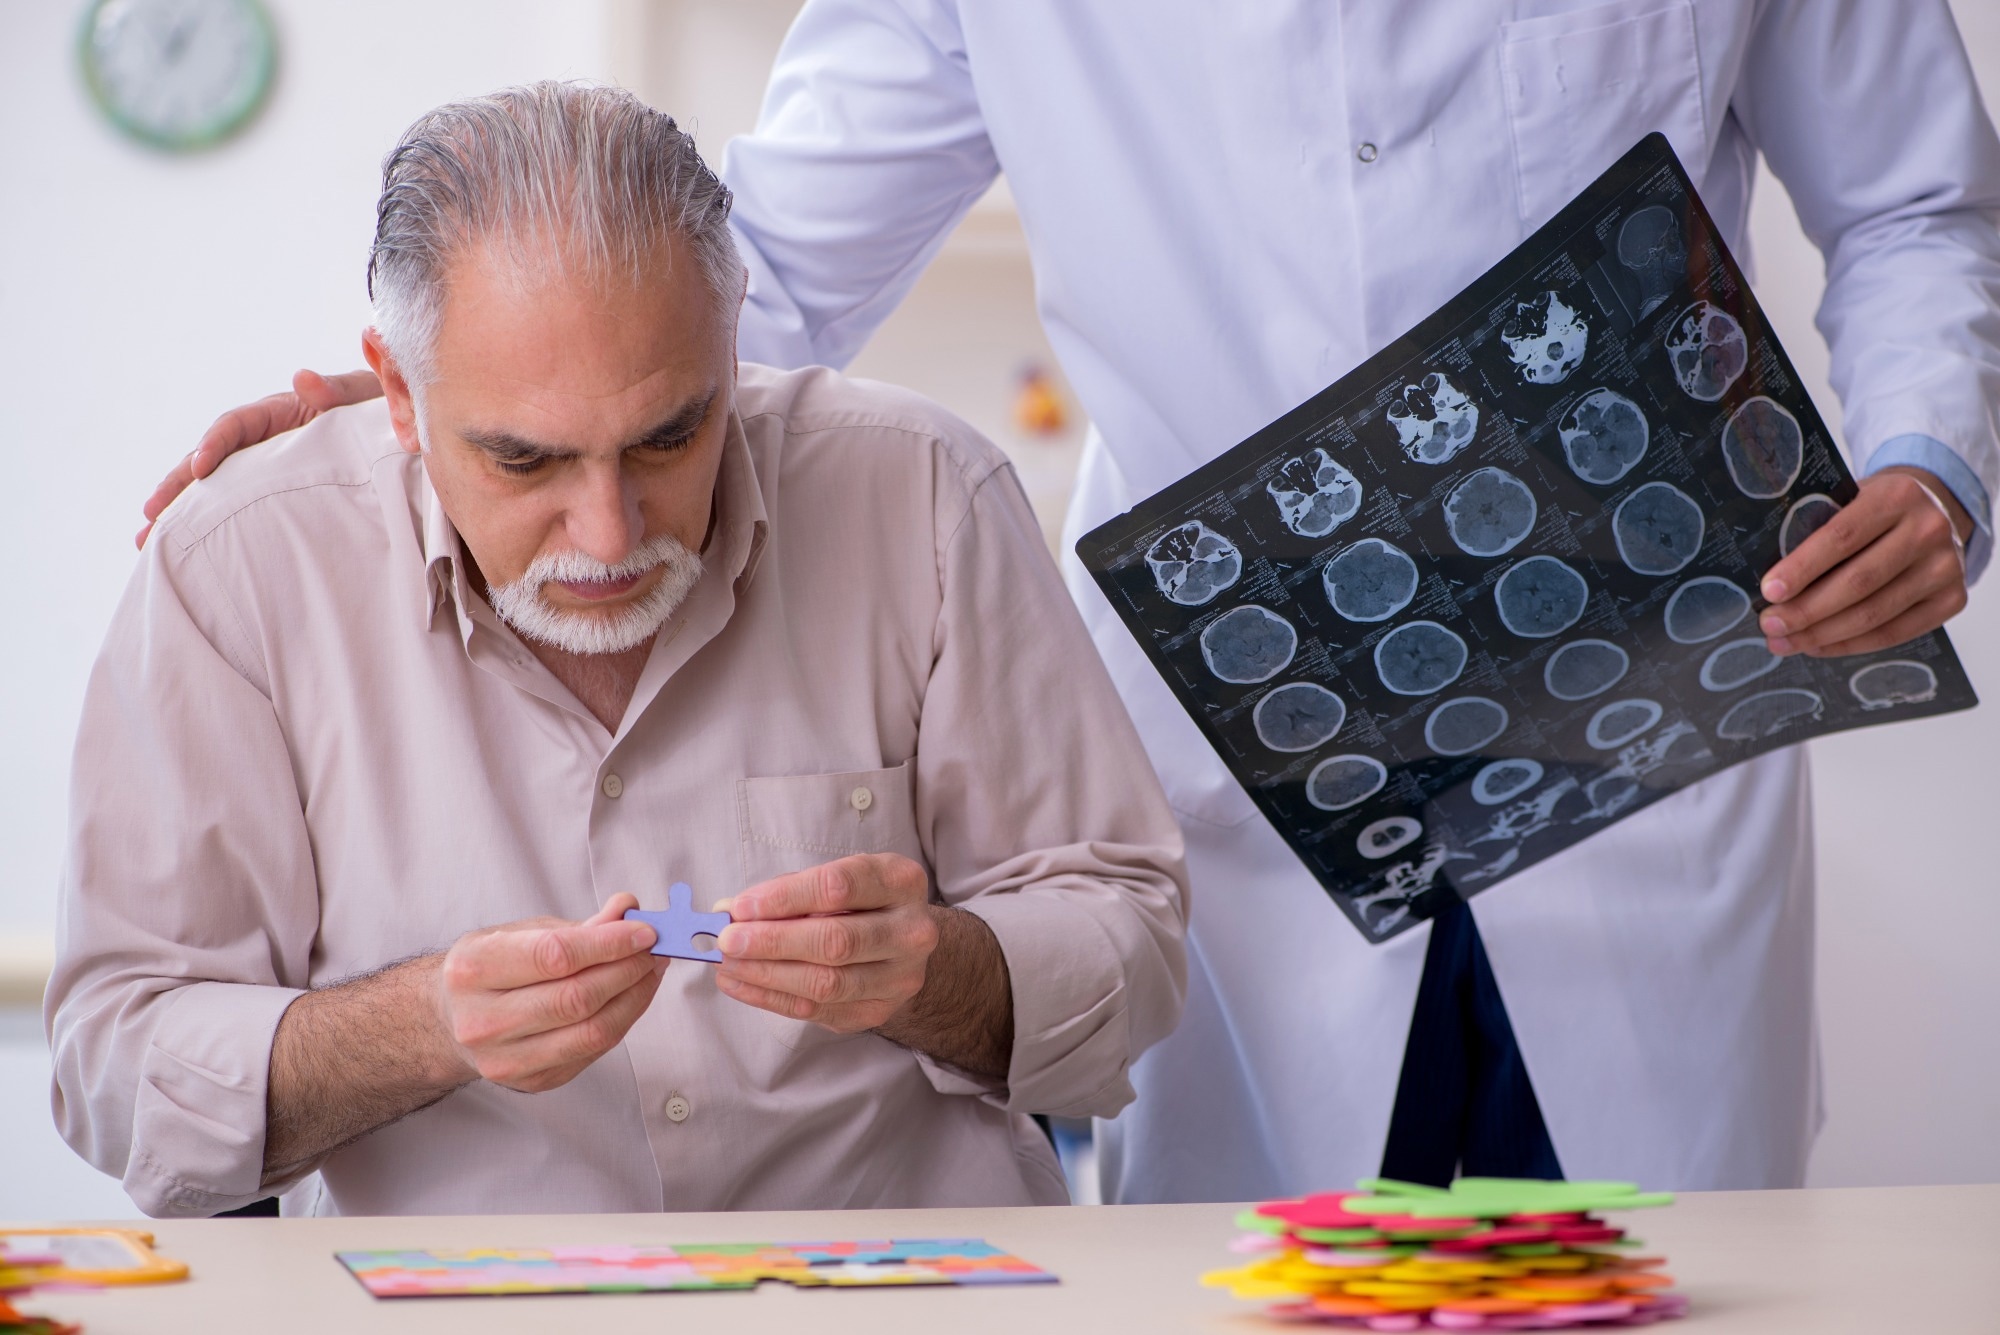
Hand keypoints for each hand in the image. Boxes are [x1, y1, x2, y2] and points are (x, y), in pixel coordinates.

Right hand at [136, 367, 383, 546]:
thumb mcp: (361, 396)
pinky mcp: (272, 492)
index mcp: (278, 413)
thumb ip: (336, 390)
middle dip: (177, 487)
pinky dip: (212, 524)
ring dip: (182, 512)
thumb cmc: (376, 408)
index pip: (235, 425)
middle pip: (209, 459)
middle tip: (150, 517)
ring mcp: (263, 467)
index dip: (213, 445)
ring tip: (149, 543)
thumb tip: (303, 378)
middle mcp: (261, 439)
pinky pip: (237, 505)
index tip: (198, 469)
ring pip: (215, 487)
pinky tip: (191, 551)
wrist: (397, 431)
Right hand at [434, 892, 667, 1092]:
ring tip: (651, 971)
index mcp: (474, 969)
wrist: (449, 1021)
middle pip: (577, 998)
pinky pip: (592, 1052)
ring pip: (591, 1031)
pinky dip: (622, 1021)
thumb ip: (577, 926)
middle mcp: (483, 1020)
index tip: (645, 931)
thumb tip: (629, 909)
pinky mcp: (531, 1081)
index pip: (555, 956)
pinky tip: (632, 997)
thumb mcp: (520, 933)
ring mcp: (505, 1059)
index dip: (609, 943)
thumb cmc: (489, 969)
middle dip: (628, 970)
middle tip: (654, 950)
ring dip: (635, 998)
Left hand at [714, 854, 942, 1033]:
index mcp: (901, 882)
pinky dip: (770, 997)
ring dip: (767, 974)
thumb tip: (729, 911)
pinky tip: (740, 984)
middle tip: (728, 941)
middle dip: (772, 942)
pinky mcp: (878, 1011)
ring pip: (826, 983)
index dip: (784, 898)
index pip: (838, 887)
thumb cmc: (859, 903)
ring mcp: (900, 978)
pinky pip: (816, 1010)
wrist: (901, 944)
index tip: (741, 907)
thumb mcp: (834, 879)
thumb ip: (787, 891)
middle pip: (836, 941)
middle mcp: (911, 931)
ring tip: (728, 964)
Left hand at [1758, 466, 1970, 656]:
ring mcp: (1945, 567)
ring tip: (1784, 642)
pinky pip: (1895, 633)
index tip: (1769, 591)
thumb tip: (1770, 583)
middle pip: (1858, 582)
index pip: (1842, 537)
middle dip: (1806, 610)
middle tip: (1769, 625)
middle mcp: (1928, 530)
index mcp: (1896, 496)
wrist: (1933, 513)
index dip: (1802, 568)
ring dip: (1822, 634)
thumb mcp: (1849, 500)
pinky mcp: (1952, 599)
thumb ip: (1817, 528)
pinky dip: (1850, 644)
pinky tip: (1818, 646)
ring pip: (1874, 614)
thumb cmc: (1874, 510)